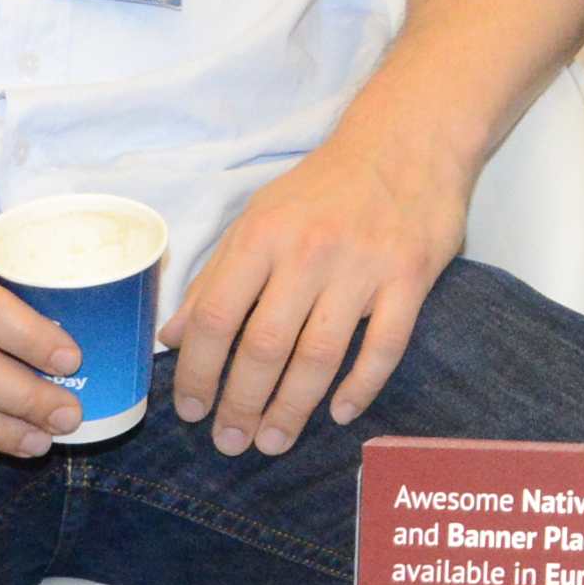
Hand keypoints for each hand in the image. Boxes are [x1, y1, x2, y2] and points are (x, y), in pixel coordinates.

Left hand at [170, 127, 471, 454]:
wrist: (408, 142)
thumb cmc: (324, 186)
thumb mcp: (258, 217)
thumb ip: (215, 277)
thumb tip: (172, 338)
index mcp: (263, 236)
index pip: (218, 316)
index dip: (198, 371)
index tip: (191, 410)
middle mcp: (309, 252)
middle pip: (265, 346)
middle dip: (241, 404)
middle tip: (230, 443)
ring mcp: (364, 267)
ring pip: (319, 356)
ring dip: (292, 409)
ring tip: (273, 442)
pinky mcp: (411, 277)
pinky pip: (384, 346)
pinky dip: (360, 386)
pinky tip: (339, 413)